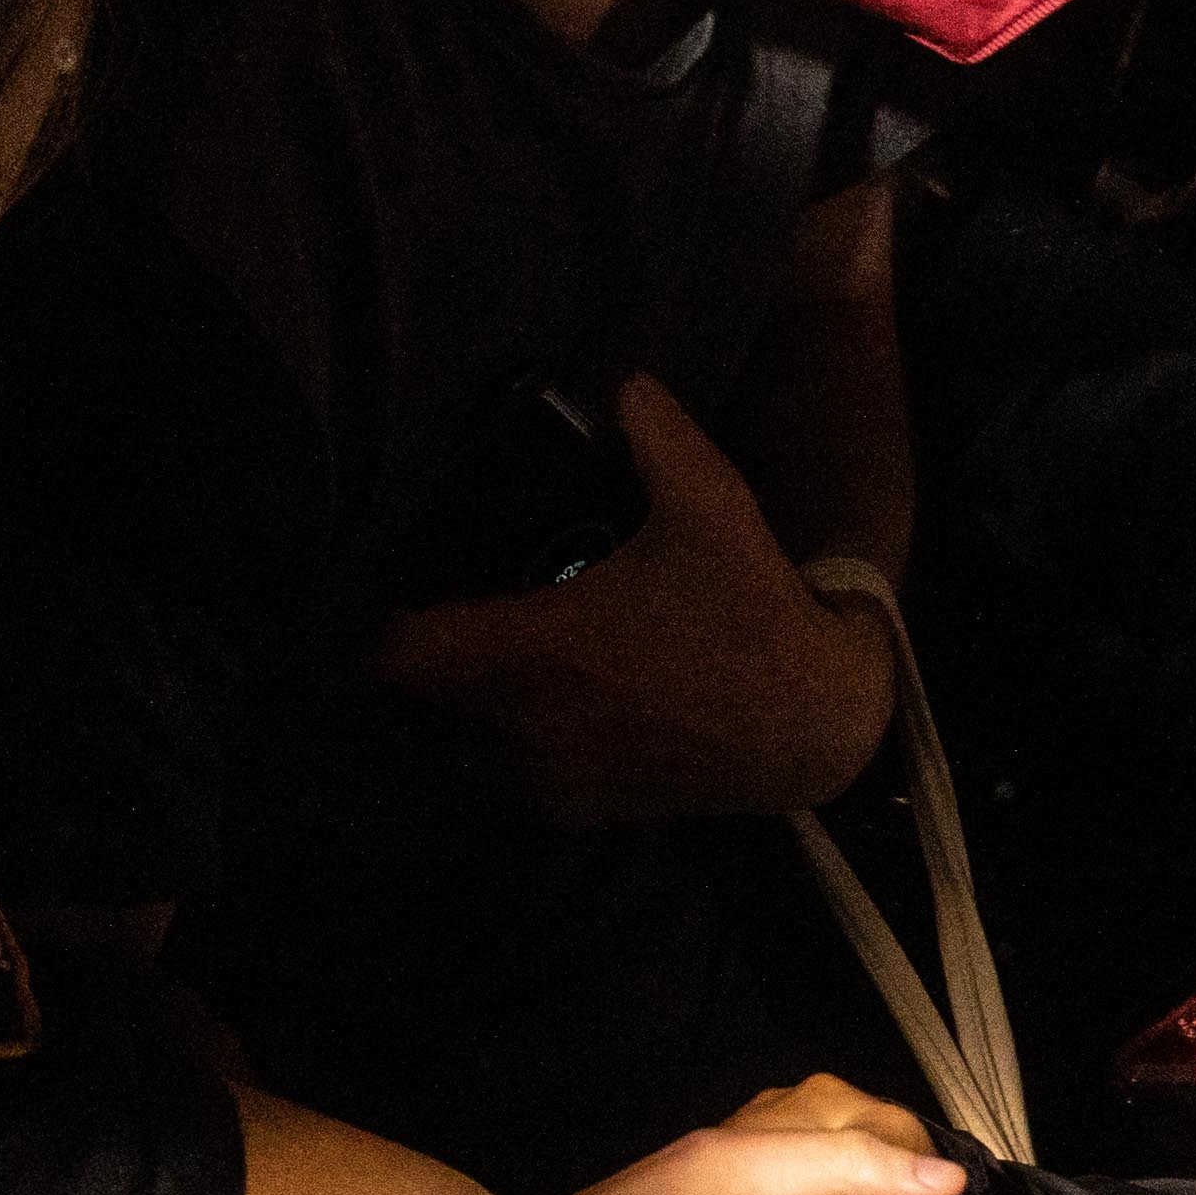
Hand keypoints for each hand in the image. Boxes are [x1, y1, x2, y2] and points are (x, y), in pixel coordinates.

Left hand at [373, 377, 899, 820]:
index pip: (395, 655)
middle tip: (448, 621)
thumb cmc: (751, 614)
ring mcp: (549, 779)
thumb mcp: (711, 504)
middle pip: (420, 703)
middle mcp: (522, 726)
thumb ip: (658, 434)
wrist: (813, 725)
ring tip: (491, 669)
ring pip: (462, 746)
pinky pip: (511, 781)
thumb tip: (628, 382)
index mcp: (529, 650)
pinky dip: (512, 751)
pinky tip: (545, 712)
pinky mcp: (582, 812)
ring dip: (466, 713)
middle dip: (429, 667)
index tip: (396, 595)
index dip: (382, 625)